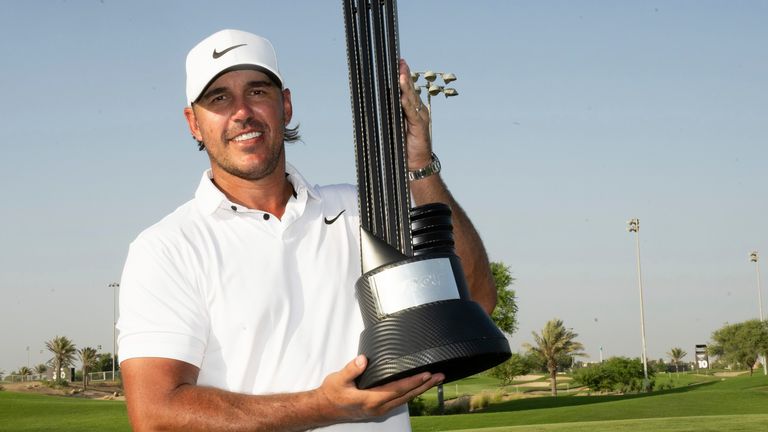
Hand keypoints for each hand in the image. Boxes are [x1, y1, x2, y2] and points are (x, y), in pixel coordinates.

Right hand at [317, 355, 443, 420]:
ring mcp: (379, 410)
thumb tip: (363, 360)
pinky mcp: (378, 409)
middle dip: (424, 386)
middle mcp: (378, 407)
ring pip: (405, 399)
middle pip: (406, 396)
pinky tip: (416, 387)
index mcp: (370, 400)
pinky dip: (410, 393)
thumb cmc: (332, 394)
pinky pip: (399, 401)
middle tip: (439, 376)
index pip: (397, 389)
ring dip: (420, 389)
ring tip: (434, 381)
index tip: (426, 374)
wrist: (324, 408)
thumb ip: (351, 370)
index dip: (413, 382)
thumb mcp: (338, 379)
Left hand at [398, 59, 432, 170]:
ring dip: (406, 86)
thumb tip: (375, 102)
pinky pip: (412, 113)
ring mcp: (420, 117)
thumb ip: (391, 113)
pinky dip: (408, 105)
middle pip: (410, 89)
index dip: (402, 75)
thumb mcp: (394, 125)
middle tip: (399, 62)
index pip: (406, 88)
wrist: (415, 163)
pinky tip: (403, 97)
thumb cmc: (404, 145)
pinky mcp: (420, 127)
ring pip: (412, 98)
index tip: (397, 61)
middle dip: (404, 75)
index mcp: (410, 108)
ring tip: (401, 75)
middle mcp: (417, 109)